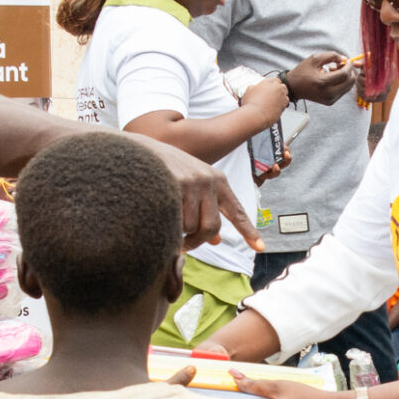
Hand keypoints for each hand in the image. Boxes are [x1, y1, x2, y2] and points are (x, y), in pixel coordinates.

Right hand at [137, 138, 261, 254]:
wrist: (137, 151)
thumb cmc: (165, 171)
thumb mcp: (191, 185)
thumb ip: (206, 208)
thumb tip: (217, 240)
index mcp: (217, 180)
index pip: (236, 211)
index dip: (248, 231)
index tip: (260, 247)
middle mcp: (208, 181)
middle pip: (211, 228)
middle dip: (197, 241)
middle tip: (185, 245)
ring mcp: (192, 182)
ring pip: (190, 227)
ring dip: (178, 232)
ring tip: (166, 220)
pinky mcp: (174, 185)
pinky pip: (174, 221)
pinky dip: (167, 225)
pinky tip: (158, 215)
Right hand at [240, 73, 291, 117]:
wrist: (255, 116)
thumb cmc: (250, 104)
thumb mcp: (248, 91)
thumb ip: (253, 87)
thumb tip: (254, 87)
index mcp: (268, 82)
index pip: (275, 80)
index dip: (273, 84)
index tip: (270, 88)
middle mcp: (277, 88)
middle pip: (282, 86)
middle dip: (279, 90)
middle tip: (273, 95)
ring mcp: (281, 97)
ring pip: (285, 95)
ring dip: (281, 98)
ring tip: (273, 103)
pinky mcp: (283, 106)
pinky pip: (285, 104)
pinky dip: (281, 105)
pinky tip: (275, 108)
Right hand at [283, 53, 358, 105]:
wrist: (294, 88)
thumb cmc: (303, 71)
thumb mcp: (315, 58)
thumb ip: (331, 55)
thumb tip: (345, 59)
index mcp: (323, 83)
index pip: (344, 74)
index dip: (349, 66)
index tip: (348, 60)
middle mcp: (328, 93)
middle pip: (350, 82)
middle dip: (350, 72)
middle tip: (342, 65)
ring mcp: (330, 99)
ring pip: (349, 87)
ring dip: (346, 77)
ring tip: (334, 70)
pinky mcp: (331, 102)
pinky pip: (343, 91)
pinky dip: (342, 83)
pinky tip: (332, 77)